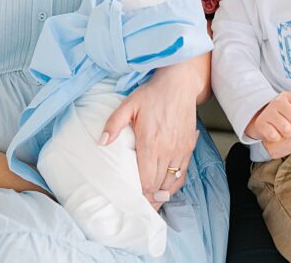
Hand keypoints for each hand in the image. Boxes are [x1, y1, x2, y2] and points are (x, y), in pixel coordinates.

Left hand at [100, 71, 198, 208]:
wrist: (179, 84)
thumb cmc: (152, 94)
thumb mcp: (128, 105)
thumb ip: (113, 125)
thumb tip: (101, 143)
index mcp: (151, 142)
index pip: (146, 179)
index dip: (139, 194)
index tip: (132, 200)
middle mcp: (167, 150)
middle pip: (158, 185)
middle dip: (149, 198)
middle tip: (139, 206)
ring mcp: (180, 150)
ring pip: (172, 182)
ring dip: (162, 193)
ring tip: (152, 202)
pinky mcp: (188, 147)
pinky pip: (183, 173)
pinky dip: (174, 184)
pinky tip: (166, 188)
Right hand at [247, 87, 290, 141]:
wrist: (262, 120)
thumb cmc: (283, 114)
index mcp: (286, 96)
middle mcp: (276, 102)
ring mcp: (267, 112)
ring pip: (286, 128)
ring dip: (288, 134)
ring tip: (286, 132)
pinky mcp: (260, 124)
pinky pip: (274, 135)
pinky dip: (277, 138)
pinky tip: (275, 134)